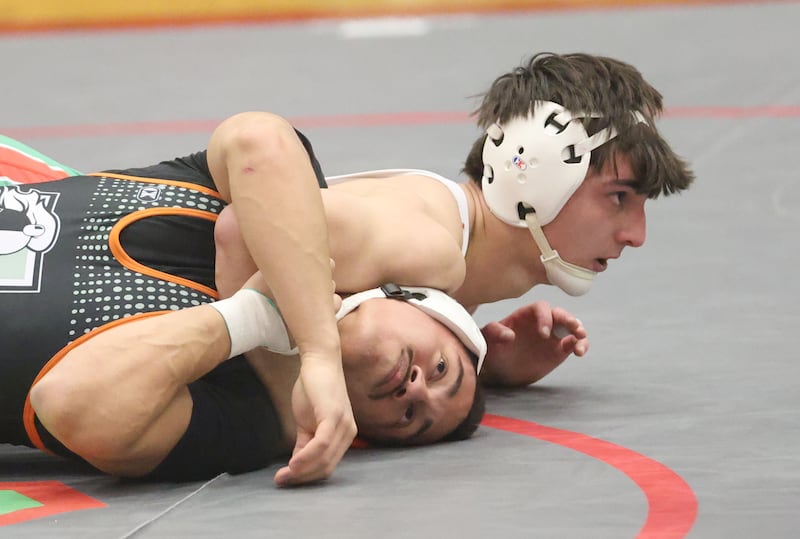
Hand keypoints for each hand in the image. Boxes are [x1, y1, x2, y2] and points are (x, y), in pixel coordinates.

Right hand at [273, 354, 356, 486]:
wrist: (319, 361)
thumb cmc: (314, 389)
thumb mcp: (307, 421)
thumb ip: (305, 442)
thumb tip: (296, 464)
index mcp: (344, 436)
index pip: (328, 466)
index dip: (306, 477)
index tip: (285, 480)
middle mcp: (348, 433)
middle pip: (326, 468)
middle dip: (302, 479)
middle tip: (280, 481)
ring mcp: (343, 425)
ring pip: (324, 460)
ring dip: (302, 472)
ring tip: (283, 475)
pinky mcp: (334, 416)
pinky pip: (322, 445)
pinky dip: (306, 458)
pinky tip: (292, 463)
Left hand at [479, 301, 588, 386]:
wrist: (498, 369)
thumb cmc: (491, 349)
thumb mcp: (486, 339)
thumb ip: (494, 332)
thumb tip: (509, 336)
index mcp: (526, 315)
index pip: (541, 308)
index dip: (545, 317)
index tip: (544, 334)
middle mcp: (542, 322)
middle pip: (560, 314)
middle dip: (568, 319)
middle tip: (573, 328)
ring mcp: (553, 335)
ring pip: (571, 327)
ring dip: (579, 331)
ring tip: (580, 342)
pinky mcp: (559, 350)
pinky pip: (574, 343)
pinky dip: (580, 345)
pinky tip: (579, 352)